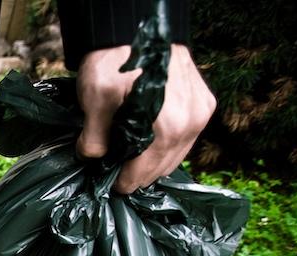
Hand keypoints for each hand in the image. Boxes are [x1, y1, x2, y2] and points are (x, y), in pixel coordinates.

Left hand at [76, 44, 215, 193]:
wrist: (138, 26)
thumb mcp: (95, 98)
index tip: (114, 187)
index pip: (147, 168)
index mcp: (168, 124)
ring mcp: (202, 111)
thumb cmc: (116, 59)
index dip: (128, 181)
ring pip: (179, 152)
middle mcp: (192, 120)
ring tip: (134, 164)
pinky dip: (169, 146)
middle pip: (165, 164)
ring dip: (156, 162)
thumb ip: (94, 137)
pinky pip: (187, 137)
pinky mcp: (205, 102)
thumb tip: (91, 159)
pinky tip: (150, 146)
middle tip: (121, 179)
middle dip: (142, 174)